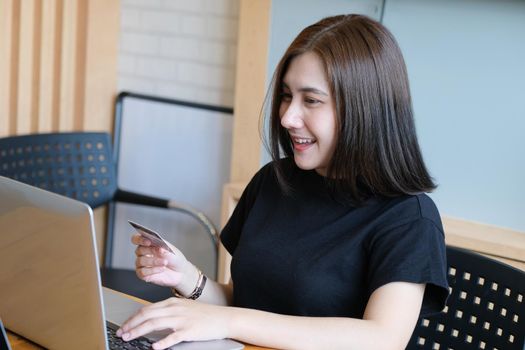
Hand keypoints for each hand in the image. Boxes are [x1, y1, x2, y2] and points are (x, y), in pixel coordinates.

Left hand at [116, 298, 231, 348]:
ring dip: (139, 331)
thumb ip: (168, 312)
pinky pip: (173, 336)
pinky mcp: (189, 330)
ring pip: (155, 323)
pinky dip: (162, 342)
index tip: (124, 325)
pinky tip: (154, 347)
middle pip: (147, 315)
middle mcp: (175, 309)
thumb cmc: (204, 315)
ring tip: (130, 337)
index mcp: (172, 303)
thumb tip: (151, 319)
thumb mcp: (184, 308)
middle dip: (131, 324)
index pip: (147, 309)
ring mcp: (182, 319)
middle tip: (122, 332)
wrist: (223, 318)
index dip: (133, 318)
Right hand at [132, 234, 196, 291]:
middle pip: (139, 250)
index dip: (140, 239)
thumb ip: (165, 250)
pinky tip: (161, 269)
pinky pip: (142, 272)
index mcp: (148, 243)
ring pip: (140, 261)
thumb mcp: (172, 252)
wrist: (180, 272)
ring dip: (153, 261)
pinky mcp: (143, 274)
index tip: (148, 242)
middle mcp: (143, 253)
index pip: (136, 239)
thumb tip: (159, 249)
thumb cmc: (174, 259)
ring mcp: (142, 264)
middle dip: (150, 250)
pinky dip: (152, 270)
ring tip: (165, 262)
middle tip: (161, 252)